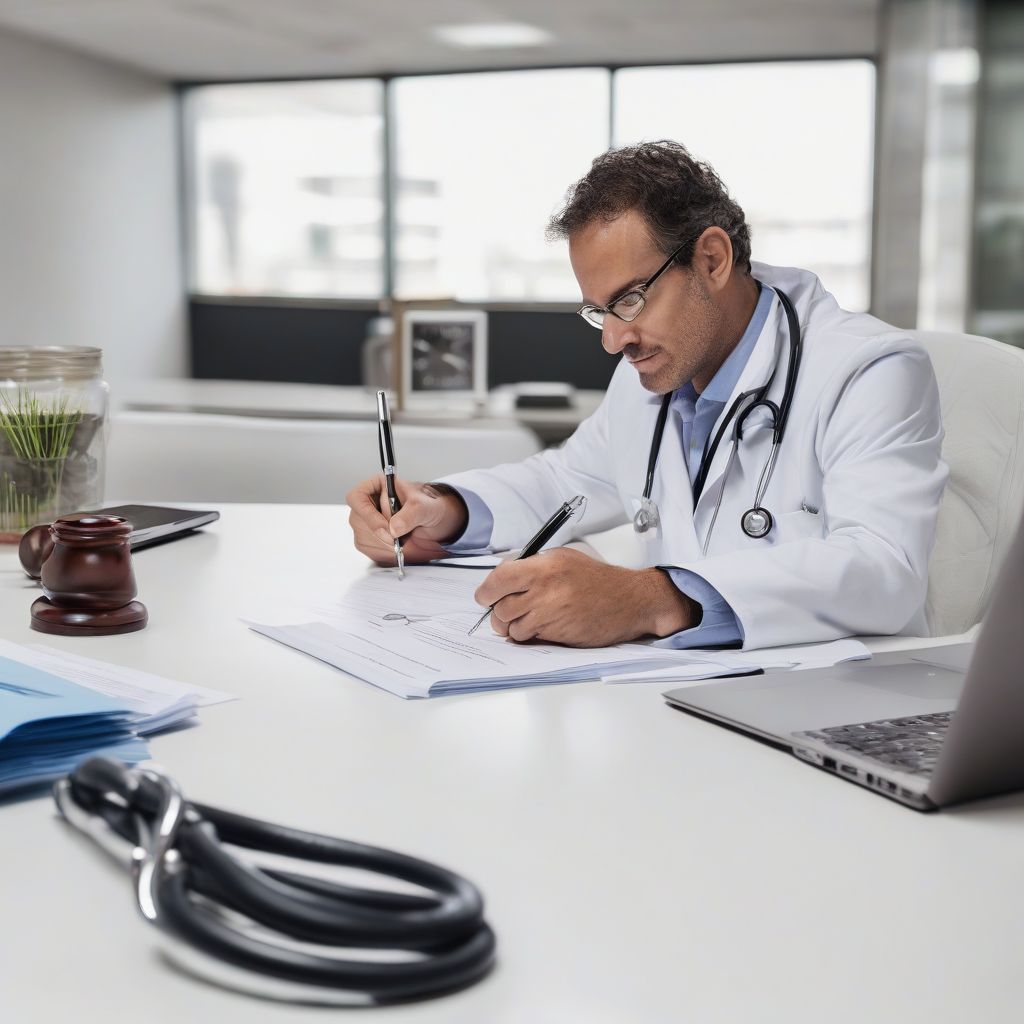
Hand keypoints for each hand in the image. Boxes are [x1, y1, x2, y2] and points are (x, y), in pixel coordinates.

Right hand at [346, 478, 467, 566]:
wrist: (434, 521)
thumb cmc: (427, 506)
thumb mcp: (424, 506)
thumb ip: (410, 515)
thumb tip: (393, 529)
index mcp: (377, 486)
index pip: (356, 497)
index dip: (368, 514)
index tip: (386, 528)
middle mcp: (367, 504)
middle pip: (358, 521)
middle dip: (381, 534)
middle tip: (400, 539)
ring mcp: (365, 523)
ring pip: (362, 538)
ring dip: (385, 544)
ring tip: (405, 538)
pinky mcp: (369, 539)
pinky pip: (369, 550)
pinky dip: (385, 552)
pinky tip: (399, 545)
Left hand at [474, 548, 697, 646]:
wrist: (630, 600)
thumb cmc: (599, 580)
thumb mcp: (564, 558)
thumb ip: (533, 565)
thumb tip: (505, 576)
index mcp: (545, 567)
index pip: (499, 579)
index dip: (486, 590)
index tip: (485, 595)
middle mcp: (545, 590)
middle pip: (500, 607)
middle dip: (498, 611)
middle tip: (504, 609)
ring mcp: (551, 614)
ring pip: (511, 626)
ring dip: (512, 625)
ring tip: (525, 618)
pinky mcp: (558, 634)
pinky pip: (528, 638)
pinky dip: (527, 635)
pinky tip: (539, 626)